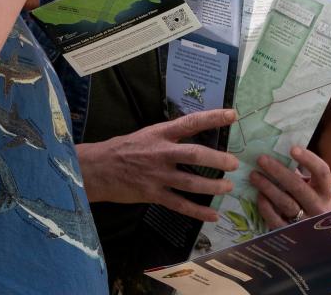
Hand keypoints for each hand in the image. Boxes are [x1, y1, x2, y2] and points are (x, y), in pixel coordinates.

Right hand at [77, 109, 238, 220]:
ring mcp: (157, 175)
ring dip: (212, 187)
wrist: (96, 168)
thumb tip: (194, 134)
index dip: (212, 118)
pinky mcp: (152, 194)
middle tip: (234, 163)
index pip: (191, 122)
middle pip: (195, 155)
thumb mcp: (146, 134)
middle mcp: (161, 153)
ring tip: (227, 188)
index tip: (232, 115)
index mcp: (160, 133)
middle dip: (218, 160)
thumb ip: (169, 136)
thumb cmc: (122, 148)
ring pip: (191, 182)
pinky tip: (213, 216)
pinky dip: (198, 211)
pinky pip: (180, 204)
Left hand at [250, 146, 330, 229]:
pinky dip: (266, 208)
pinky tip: (258, 196)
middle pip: (298, 187)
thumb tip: (277, 155)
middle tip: (261, 159)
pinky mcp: (293, 234)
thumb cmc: (313, 203)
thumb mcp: (314, 189)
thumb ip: (300, 174)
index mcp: (325, 191)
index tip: (292, 149)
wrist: (323, 236)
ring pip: (286, 203)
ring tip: (254, 175)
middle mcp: (318, 207)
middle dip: (278, 171)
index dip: (308, 159)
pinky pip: (277, 221)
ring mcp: (306, 222)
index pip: (321, 172)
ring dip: (268, 188)